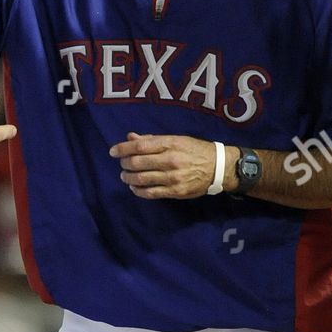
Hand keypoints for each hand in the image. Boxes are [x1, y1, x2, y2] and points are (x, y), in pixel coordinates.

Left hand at [109, 134, 228, 198]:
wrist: (218, 167)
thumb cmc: (195, 150)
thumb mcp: (176, 139)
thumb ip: (152, 139)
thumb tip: (130, 138)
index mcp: (170, 144)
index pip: (140, 146)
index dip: (123, 148)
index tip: (113, 152)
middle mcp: (170, 160)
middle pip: (137, 163)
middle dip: (125, 164)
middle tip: (122, 165)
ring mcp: (173, 177)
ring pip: (141, 179)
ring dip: (129, 178)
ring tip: (125, 177)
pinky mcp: (175, 191)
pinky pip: (151, 193)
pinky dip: (138, 191)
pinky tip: (135, 188)